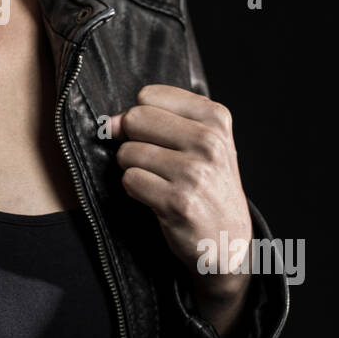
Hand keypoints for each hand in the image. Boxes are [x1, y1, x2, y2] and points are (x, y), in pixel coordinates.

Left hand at [110, 84, 252, 327]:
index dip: (141, 117)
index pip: (148, 96)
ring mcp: (195, 173)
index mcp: (216, 118)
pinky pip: (130, 181)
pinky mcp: (178, 202)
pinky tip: (156, 199)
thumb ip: (157, 120)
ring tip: (159, 182)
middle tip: (153, 162)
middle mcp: (209, 142)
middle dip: (132, 140)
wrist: (228, 241)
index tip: (155, 137)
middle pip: (136, 119)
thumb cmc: (207, 186)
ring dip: (133, 169)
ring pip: (128, 152)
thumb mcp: (200, 143)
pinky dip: (135, 190)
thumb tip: (110, 122)